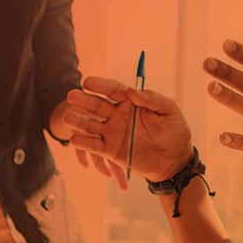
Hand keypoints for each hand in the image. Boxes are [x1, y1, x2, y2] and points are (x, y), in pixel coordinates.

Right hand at [60, 76, 194, 185]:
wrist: (175, 160)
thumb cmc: (175, 132)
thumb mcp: (169, 110)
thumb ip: (152, 99)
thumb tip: (132, 93)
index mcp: (132, 102)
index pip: (113, 90)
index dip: (100, 85)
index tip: (88, 82)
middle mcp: (119, 115)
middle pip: (97, 105)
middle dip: (84, 101)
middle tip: (71, 96)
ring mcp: (113, 132)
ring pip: (92, 125)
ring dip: (79, 121)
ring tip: (67, 117)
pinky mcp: (111, 150)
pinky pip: (95, 145)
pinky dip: (84, 142)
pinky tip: (74, 139)